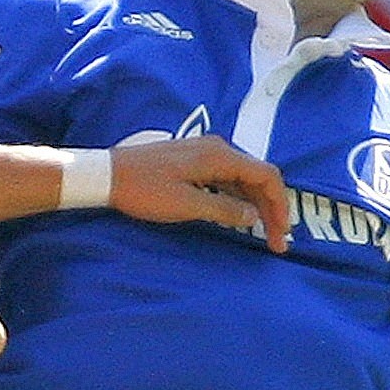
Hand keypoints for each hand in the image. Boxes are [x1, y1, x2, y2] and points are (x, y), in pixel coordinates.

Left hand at [109, 137, 291, 252]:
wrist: (107, 174)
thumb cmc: (145, 189)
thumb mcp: (187, 204)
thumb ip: (224, 209)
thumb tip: (253, 216)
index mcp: (220, 155)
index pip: (267, 175)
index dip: (279, 205)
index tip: (282, 233)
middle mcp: (217, 149)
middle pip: (257, 177)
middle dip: (270, 209)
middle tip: (275, 241)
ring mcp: (204, 154)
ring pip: (242, 179)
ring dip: (255, 205)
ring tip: (262, 234)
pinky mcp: (192, 162)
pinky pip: (225, 179)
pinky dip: (237, 198)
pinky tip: (238, 218)